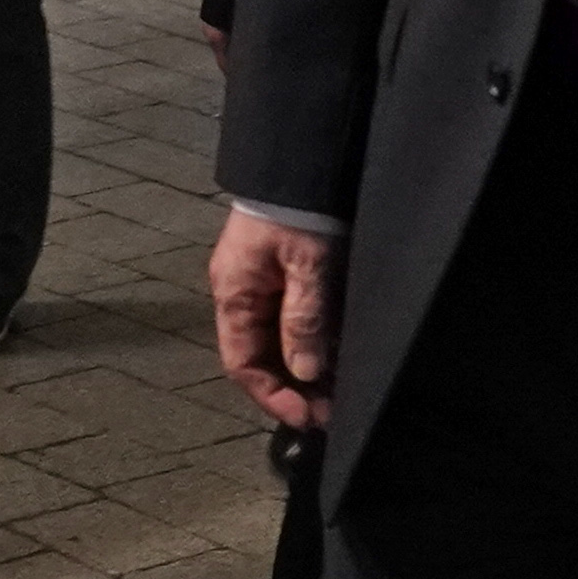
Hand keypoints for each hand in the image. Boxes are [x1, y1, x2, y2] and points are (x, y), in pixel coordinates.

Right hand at [209, 207, 334, 427]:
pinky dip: (317, 343)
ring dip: (309, 369)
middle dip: (295, 389)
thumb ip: (303, 318)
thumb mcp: (306, 265)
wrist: (306, 160)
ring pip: (282, 343)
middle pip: (263, 358)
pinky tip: (342, 356)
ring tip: (342, 389)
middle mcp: (244, 295)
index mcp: (235, 295)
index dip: (272, 396)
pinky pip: (297, 321)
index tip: (308, 418)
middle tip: (332, 410)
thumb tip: (304, 371)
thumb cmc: (299, 209)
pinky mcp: (289, 275)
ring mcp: (265, 286)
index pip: (242, 364)